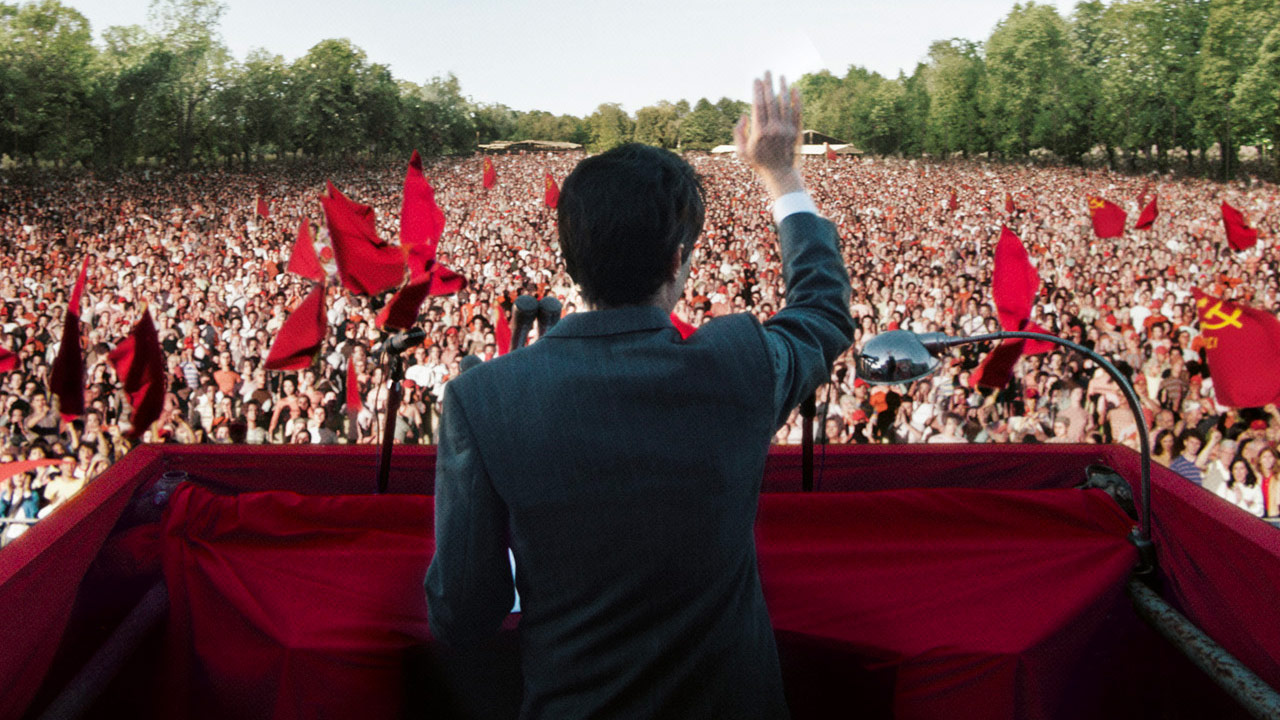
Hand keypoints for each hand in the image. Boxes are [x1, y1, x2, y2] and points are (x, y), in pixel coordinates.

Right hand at [734, 71, 803, 199]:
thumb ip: (738, 133)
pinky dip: (797, 99)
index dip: (757, 90)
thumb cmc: (758, 163)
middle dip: (768, 84)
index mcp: (759, 132)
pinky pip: (797, 112)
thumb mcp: (741, 152)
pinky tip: (795, 88)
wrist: (780, 175)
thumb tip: (744, 115)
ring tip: (781, 76)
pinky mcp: (796, 132)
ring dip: (783, 88)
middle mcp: (774, 129)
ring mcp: (787, 130)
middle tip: (767, 71)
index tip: (756, 79)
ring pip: (785, 104)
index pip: (758, 105)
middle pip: (771, 101)